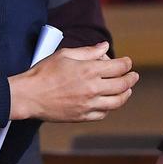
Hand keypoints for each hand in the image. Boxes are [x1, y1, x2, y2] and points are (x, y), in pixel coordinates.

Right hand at [8, 41, 138, 121]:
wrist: (28, 96)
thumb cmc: (44, 72)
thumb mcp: (65, 54)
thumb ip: (88, 51)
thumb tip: (104, 47)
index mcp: (89, 70)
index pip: (119, 67)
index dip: (127, 63)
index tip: (128, 62)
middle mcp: (92, 88)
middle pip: (122, 85)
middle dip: (131, 79)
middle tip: (133, 76)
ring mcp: (88, 105)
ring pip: (117, 102)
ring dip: (125, 94)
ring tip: (127, 90)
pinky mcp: (82, 116)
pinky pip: (103, 114)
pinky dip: (110, 107)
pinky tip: (109, 102)